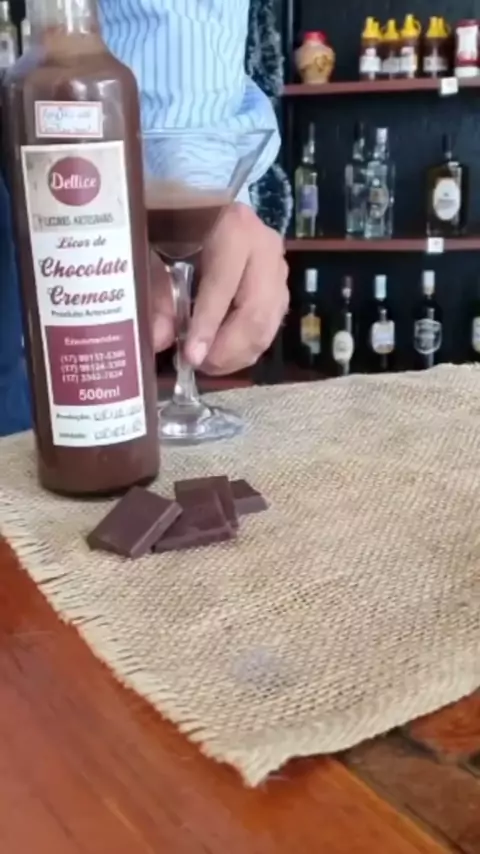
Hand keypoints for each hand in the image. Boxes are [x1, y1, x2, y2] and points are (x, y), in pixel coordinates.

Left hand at [151, 203, 288, 374]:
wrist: (200, 204)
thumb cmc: (173, 220)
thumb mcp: (155, 246)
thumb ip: (155, 290)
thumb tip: (159, 338)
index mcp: (235, 227)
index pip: (223, 286)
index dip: (207, 325)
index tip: (190, 357)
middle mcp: (266, 247)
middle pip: (256, 312)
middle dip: (227, 348)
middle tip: (199, 366)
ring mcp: (278, 268)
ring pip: (267, 325)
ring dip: (237, 354)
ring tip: (207, 365)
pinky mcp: (279, 287)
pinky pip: (269, 327)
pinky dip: (246, 348)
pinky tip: (221, 356)